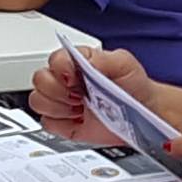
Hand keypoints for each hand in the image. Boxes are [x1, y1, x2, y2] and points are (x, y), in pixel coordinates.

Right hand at [29, 45, 155, 142]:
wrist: (142, 114)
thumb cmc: (133, 86)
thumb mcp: (123, 64)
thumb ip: (102, 58)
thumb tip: (83, 60)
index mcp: (77, 62)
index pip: (54, 59)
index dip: (61, 68)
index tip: (74, 78)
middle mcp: (66, 80)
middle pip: (39, 79)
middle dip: (58, 90)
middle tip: (79, 96)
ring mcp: (63, 101)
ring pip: (38, 101)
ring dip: (59, 107)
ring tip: (80, 108)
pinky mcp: (63, 123)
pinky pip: (47, 122)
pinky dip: (61, 123)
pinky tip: (78, 120)